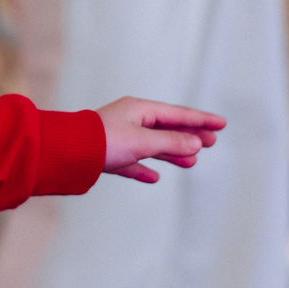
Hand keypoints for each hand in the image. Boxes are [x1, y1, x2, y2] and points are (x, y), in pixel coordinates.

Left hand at [96, 96, 224, 183]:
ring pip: (153, 146)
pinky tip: (154, 178)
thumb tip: (195, 142)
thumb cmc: (103, 141)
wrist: (67, 152)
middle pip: (167, 128)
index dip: (201, 120)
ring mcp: (120, 138)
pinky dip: (145, 169)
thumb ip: (171, 142)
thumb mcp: (143, 141)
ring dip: (172, 153)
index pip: (178, 114)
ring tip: (192, 161)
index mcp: (140, 110)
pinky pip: (133, 162)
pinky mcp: (109, 156)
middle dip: (190, 136)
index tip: (221, 124)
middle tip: (212, 142)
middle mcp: (131, 121)